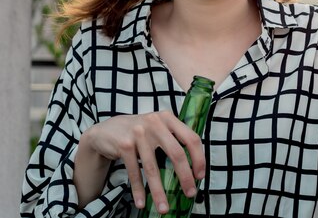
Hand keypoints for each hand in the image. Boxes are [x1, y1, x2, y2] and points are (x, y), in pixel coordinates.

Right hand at [79, 111, 204, 212]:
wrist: (108, 130)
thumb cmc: (140, 132)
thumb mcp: (159, 127)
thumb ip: (174, 138)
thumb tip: (193, 166)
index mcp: (168, 118)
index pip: (191, 138)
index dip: (199, 158)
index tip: (200, 176)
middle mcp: (155, 123)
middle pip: (176, 153)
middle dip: (185, 177)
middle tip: (190, 193)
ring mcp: (138, 133)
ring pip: (153, 168)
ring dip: (159, 191)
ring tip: (164, 208)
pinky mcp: (124, 145)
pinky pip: (134, 172)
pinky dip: (138, 189)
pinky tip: (142, 202)